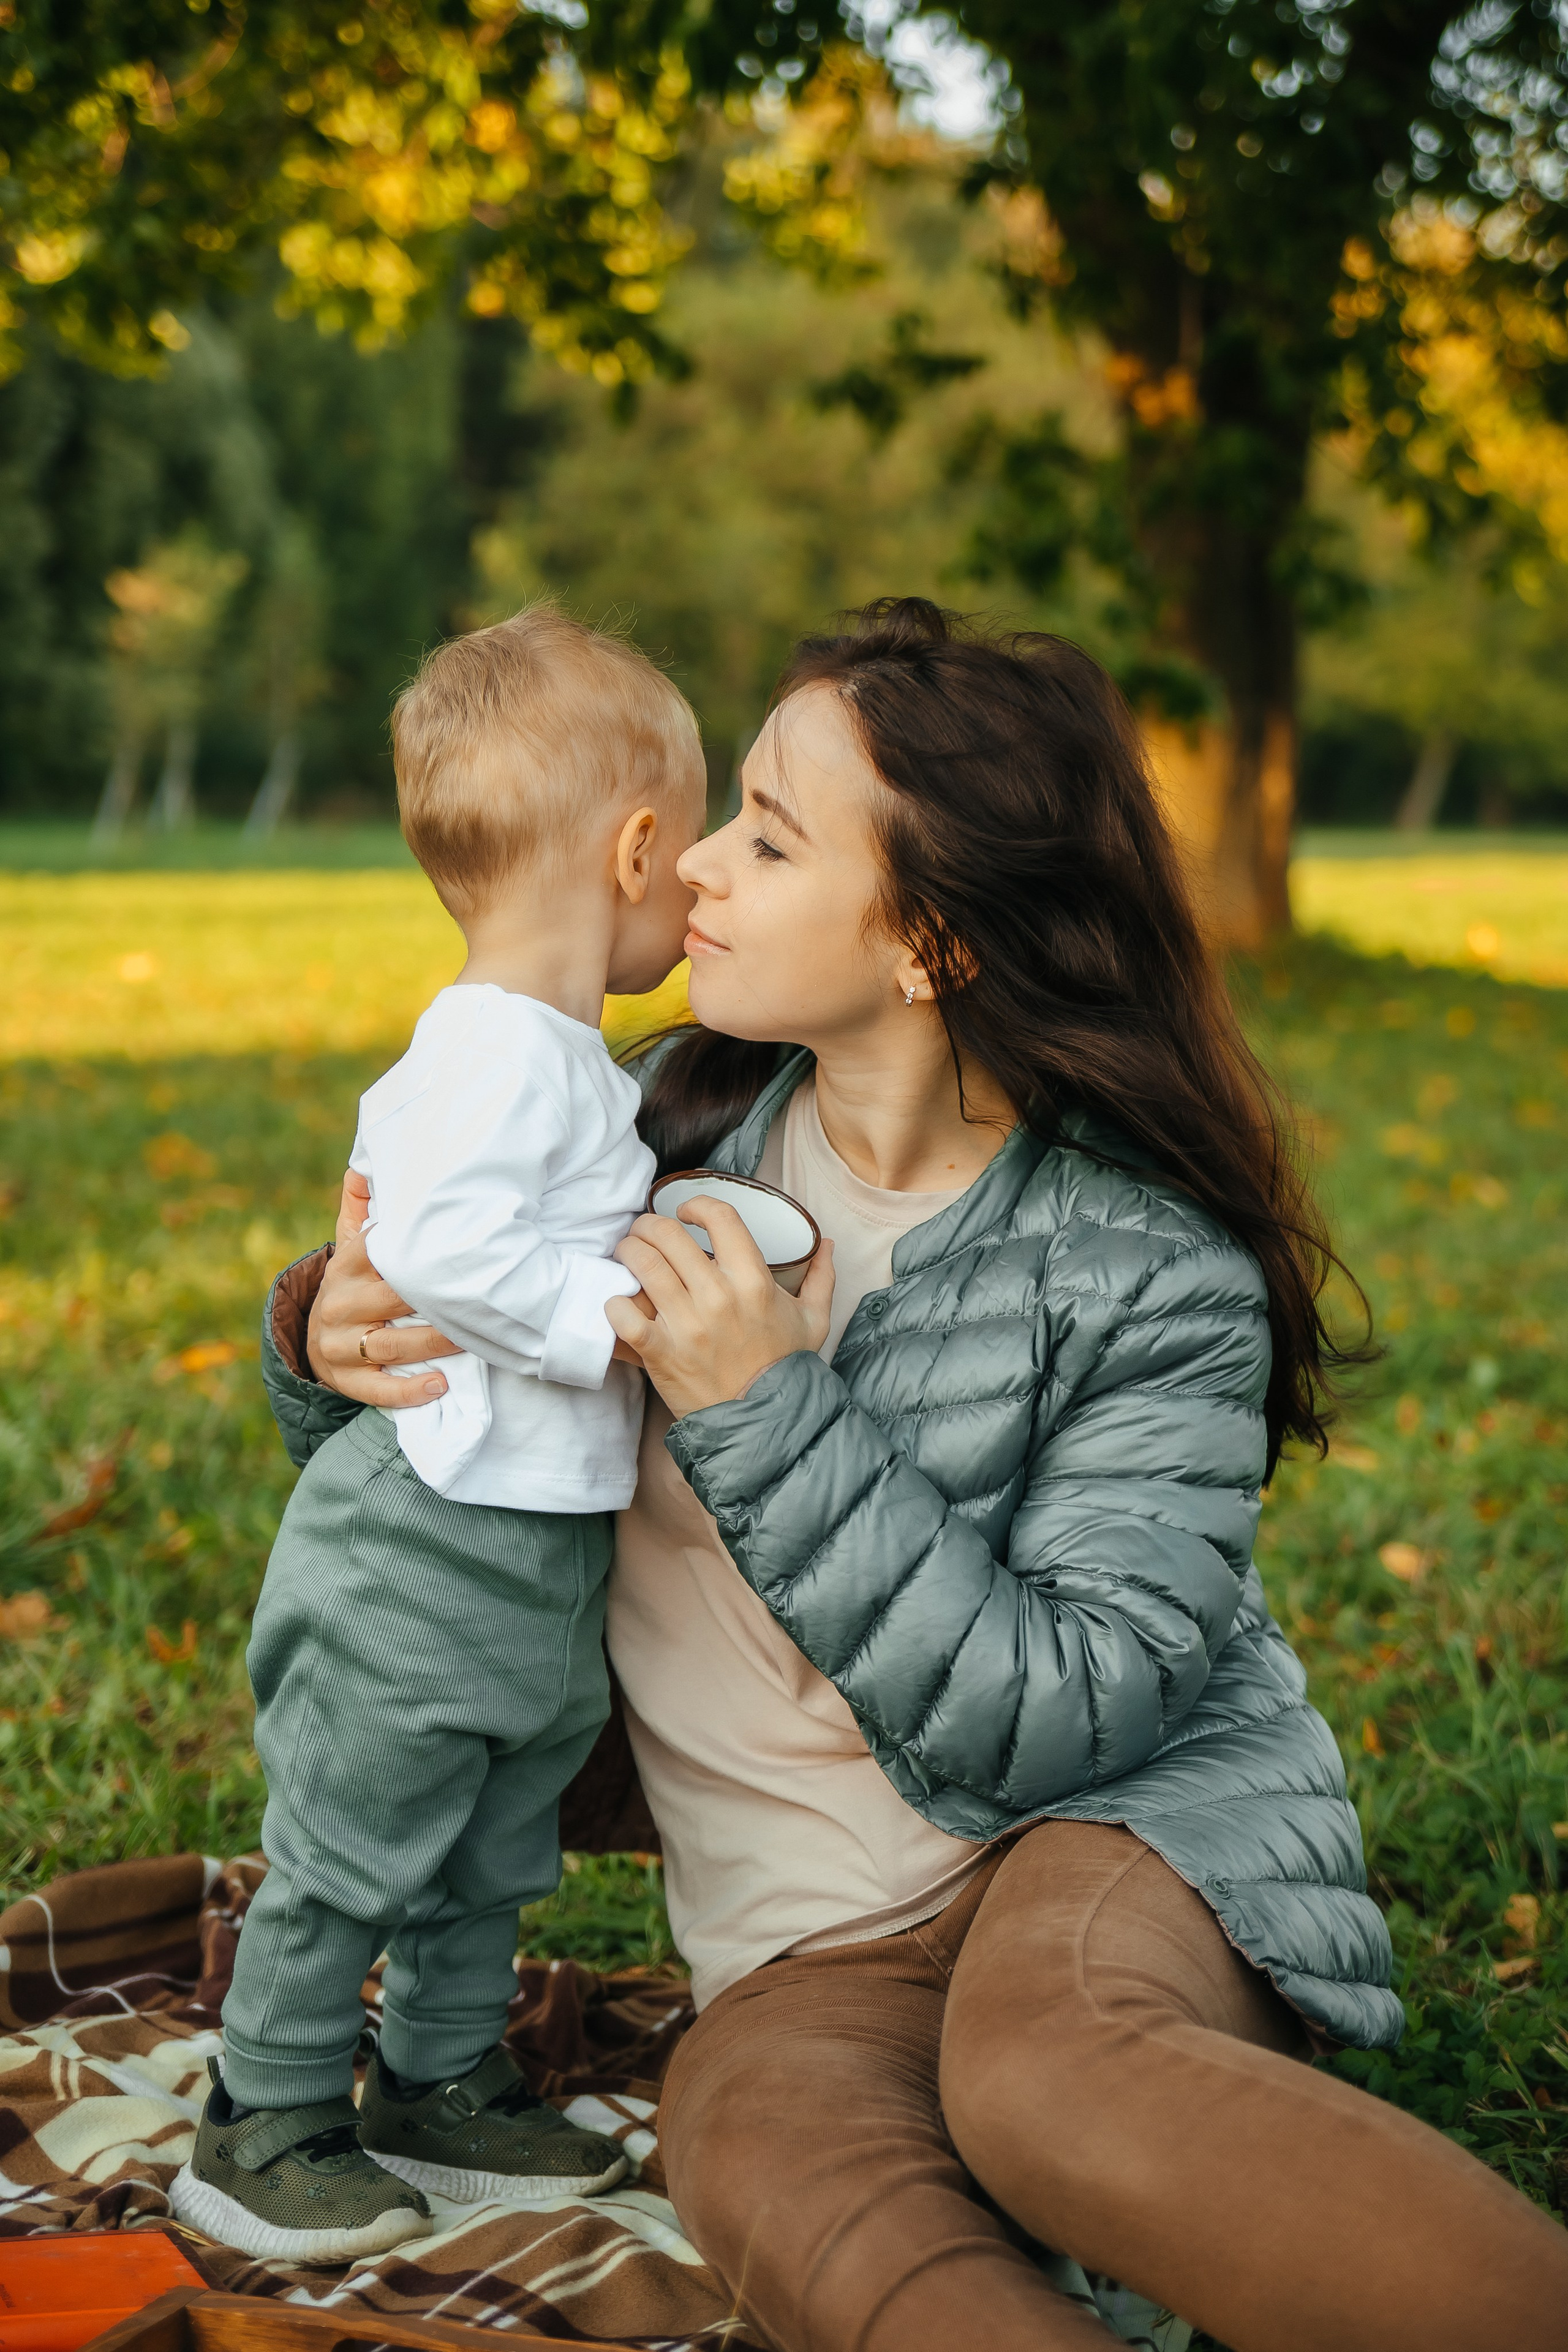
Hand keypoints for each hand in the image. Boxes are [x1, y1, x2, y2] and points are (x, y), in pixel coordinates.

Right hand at [307, 1171, 461, 1406]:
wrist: (314, 1337)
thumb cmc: (353, 1283)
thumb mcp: (350, 1244)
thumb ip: (361, 1203)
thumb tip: (368, 1162)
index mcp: (346, 1265)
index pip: (380, 1252)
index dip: (417, 1250)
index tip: (458, 1245)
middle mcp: (339, 1303)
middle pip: (394, 1300)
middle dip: (440, 1299)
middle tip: (485, 1295)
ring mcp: (340, 1344)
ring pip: (392, 1345)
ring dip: (436, 1344)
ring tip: (473, 1339)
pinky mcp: (345, 1379)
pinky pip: (378, 1389)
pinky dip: (410, 1391)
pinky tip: (442, 1386)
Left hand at [606, 1200, 833, 1418]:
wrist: (764, 1422)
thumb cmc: (785, 1368)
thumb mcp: (814, 1321)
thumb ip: (821, 1279)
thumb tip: (827, 1245)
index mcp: (753, 1281)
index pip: (721, 1217)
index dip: (697, 1204)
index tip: (687, 1211)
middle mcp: (718, 1297)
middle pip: (668, 1235)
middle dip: (648, 1225)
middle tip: (644, 1231)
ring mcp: (687, 1325)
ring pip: (643, 1265)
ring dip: (629, 1251)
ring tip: (628, 1253)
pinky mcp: (661, 1353)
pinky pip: (623, 1316)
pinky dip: (614, 1304)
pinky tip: (618, 1302)